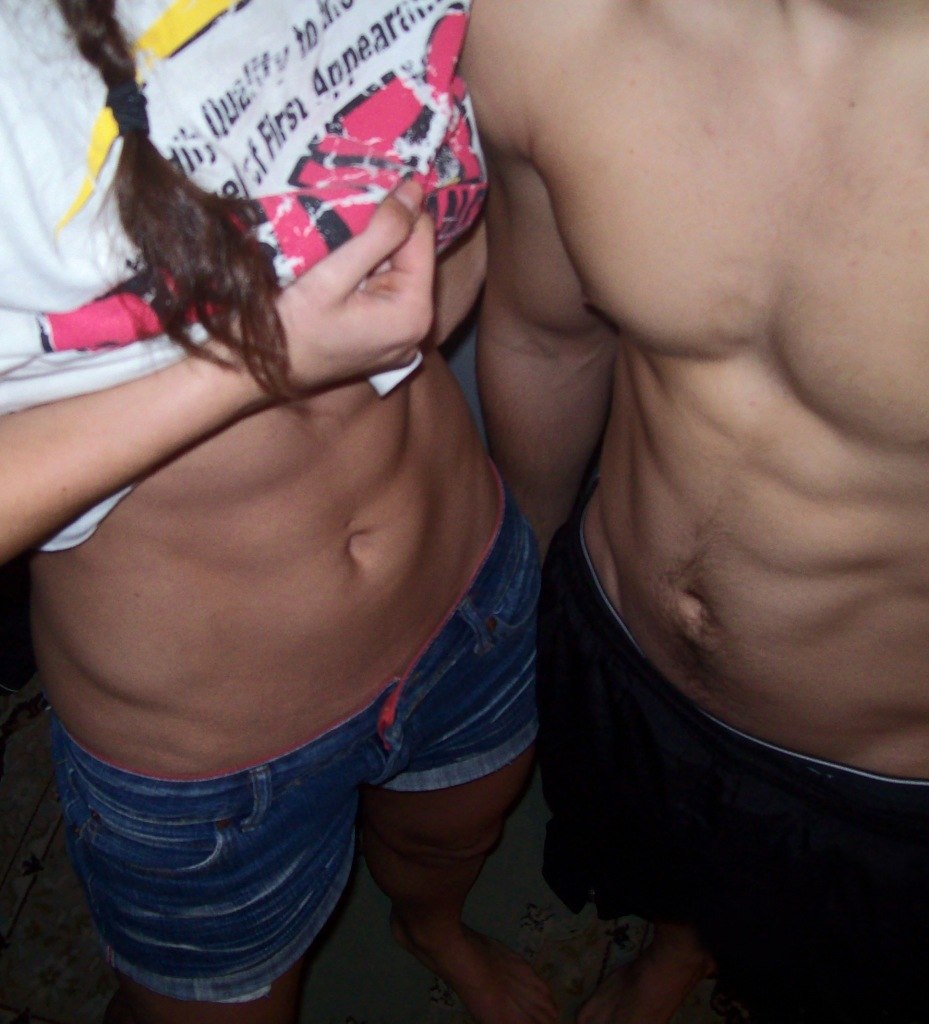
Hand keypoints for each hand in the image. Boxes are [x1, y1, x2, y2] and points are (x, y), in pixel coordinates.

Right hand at [276, 180, 435, 390]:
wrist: (256, 372)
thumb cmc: (288, 328)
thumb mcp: (332, 274)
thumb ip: (379, 232)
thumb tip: (414, 190)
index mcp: (413, 312)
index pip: (421, 237)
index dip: (395, 208)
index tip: (361, 190)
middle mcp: (416, 329)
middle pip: (410, 255)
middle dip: (382, 231)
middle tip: (341, 216)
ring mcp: (400, 340)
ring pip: (395, 270)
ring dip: (370, 251)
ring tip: (334, 245)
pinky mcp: (382, 342)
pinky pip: (383, 292)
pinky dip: (364, 274)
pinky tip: (337, 271)